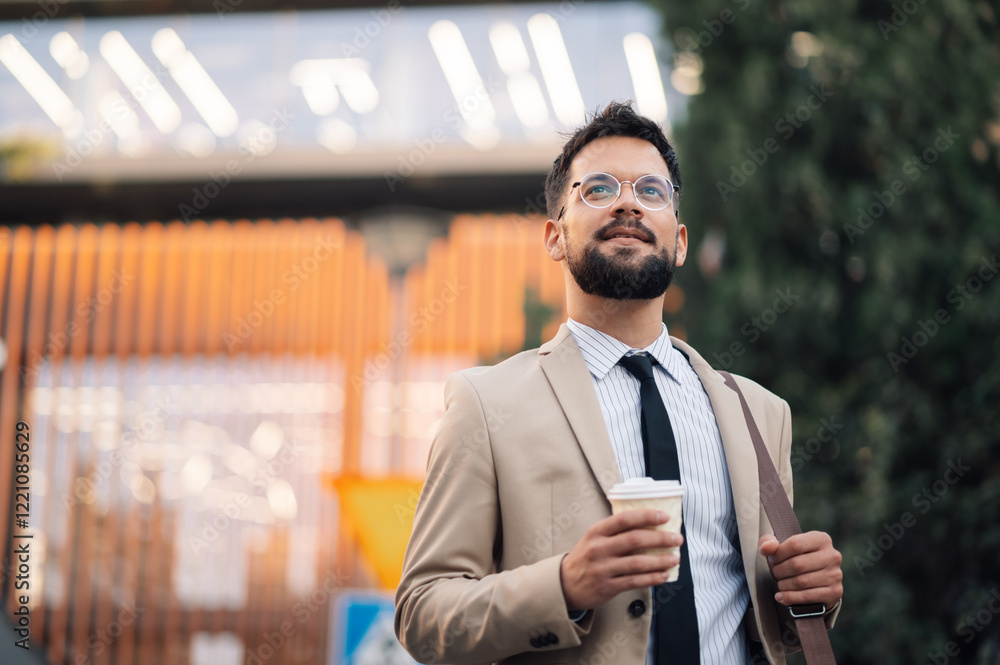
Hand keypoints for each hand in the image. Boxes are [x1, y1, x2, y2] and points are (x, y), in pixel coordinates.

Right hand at [560, 509, 682, 611]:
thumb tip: (649, 522)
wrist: (566, 583)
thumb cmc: (586, 557)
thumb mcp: (594, 538)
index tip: (664, 516)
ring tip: (675, 558)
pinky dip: (652, 578)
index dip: (646, 516)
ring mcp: (602, 569)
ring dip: (660, 560)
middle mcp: (598, 548)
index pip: (624, 519)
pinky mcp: (607, 587)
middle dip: (660, 538)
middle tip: (677, 539)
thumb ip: (616, 531)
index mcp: (596, 531)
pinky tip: (663, 575)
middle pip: (634, 540)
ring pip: (637, 563)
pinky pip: (635, 581)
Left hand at [758, 531, 842, 608]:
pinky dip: (790, 598)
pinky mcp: (835, 592)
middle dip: (779, 571)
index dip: (778, 554)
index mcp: (821, 539)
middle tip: (775, 573)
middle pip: (797, 564)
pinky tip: (781, 597)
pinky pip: (807, 596)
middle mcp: (832, 555)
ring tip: (780, 584)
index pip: (795, 544)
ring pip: (801, 582)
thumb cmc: (794, 559)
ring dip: (784, 585)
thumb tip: (766, 547)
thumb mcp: (781, 547)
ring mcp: (835, 575)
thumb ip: (768, 543)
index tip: (772, 560)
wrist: (814, 581)